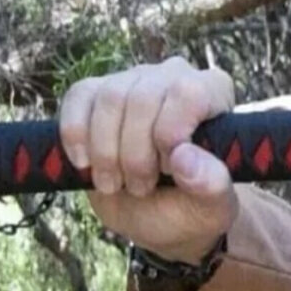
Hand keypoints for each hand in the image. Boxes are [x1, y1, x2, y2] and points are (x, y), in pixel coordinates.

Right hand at [58, 56, 238, 264]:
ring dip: (105, 152)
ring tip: (115, 184)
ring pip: (109, 98)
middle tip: (140, 188)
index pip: (187, 93)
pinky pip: (78, 96)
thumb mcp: (212, 207)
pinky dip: (76, 135)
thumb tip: (184, 157)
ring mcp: (134, 79)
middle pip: (142, 98)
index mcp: (214, 92)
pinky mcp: (97, 91)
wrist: (160, 214)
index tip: (167, 170)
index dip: (169, 135)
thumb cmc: (193, 205)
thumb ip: (212, 185)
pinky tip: (85, 163)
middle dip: (134, 154)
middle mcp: (176, 75)